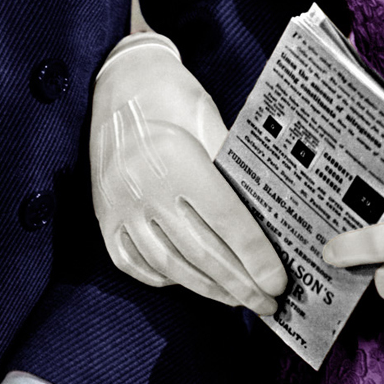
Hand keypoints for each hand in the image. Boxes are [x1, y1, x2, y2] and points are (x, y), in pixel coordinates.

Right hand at [90, 37, 286, 313]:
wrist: (118, 80)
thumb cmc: (171, 94)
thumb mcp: (210, 119)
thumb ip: (233, 167)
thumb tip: (269, 218)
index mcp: (176, 159)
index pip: (225, 220)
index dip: (255, 255)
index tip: (278, 281)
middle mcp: (144, 187)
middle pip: (200, 251)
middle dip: (239, 283)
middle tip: (267, 304)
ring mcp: (120, 206)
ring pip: (169, 264)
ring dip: (207, 288)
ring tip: (238, 299)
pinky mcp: (105, 216)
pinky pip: (134, 263)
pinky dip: (165, 278)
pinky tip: (190, 282)